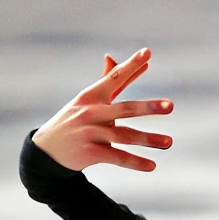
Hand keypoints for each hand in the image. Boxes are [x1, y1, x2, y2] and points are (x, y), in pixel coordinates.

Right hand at [31, 48, 172, 172]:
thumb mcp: (88, 100)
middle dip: (148, 107)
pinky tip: (152, 166)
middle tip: (170, 105)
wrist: (48, 149)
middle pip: (124, 109)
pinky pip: (117, 157)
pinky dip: (135, 163)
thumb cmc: (75, 119)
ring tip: (169, 142)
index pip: (115, 78)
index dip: (131, 65)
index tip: (147, 53)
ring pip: (124, 136)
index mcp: (92, 95)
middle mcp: (91, 112)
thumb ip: (106, 81)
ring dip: (148, 139)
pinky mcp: (89, 153)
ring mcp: (89, 132)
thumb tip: (112, 56)